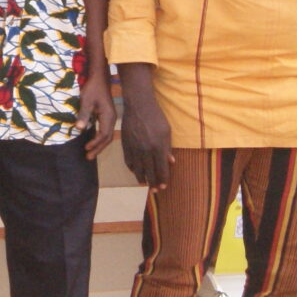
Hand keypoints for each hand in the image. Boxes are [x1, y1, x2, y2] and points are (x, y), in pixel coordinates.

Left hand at [77, 82, 116, 158]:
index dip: (95, 143)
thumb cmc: (93, 88)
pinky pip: (105, 130)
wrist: (99, 77)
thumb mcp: (86, 101)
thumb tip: (79, 128)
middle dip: (98, 148)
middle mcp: (111, 118)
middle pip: (107, 138)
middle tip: (88, 157)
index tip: (86, 148)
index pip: (104, 134)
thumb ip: (83, 115)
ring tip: (90, 152)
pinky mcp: (106, 115)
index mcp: (108, 116)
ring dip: (99, 144)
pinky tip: (92, 141)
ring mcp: (110, 117)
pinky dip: (99, 138)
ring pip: (107, 135)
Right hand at [117, 69, 172, 190]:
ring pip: (137, 169)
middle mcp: (145, 150)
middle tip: (154, 191)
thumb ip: (168, 148)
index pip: (161, 169)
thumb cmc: (156, 117)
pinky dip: (132, 168)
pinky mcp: (125, 145)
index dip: (162, 180)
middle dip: (152, 183)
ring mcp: (134, 148)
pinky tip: (135, 171)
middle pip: (149, 172)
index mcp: (158, 148)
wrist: (138, 106)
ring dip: (141, 178)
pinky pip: (128, 161)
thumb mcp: (167, 132)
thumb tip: (171, 162)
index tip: (163, 186)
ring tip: (144, 183)